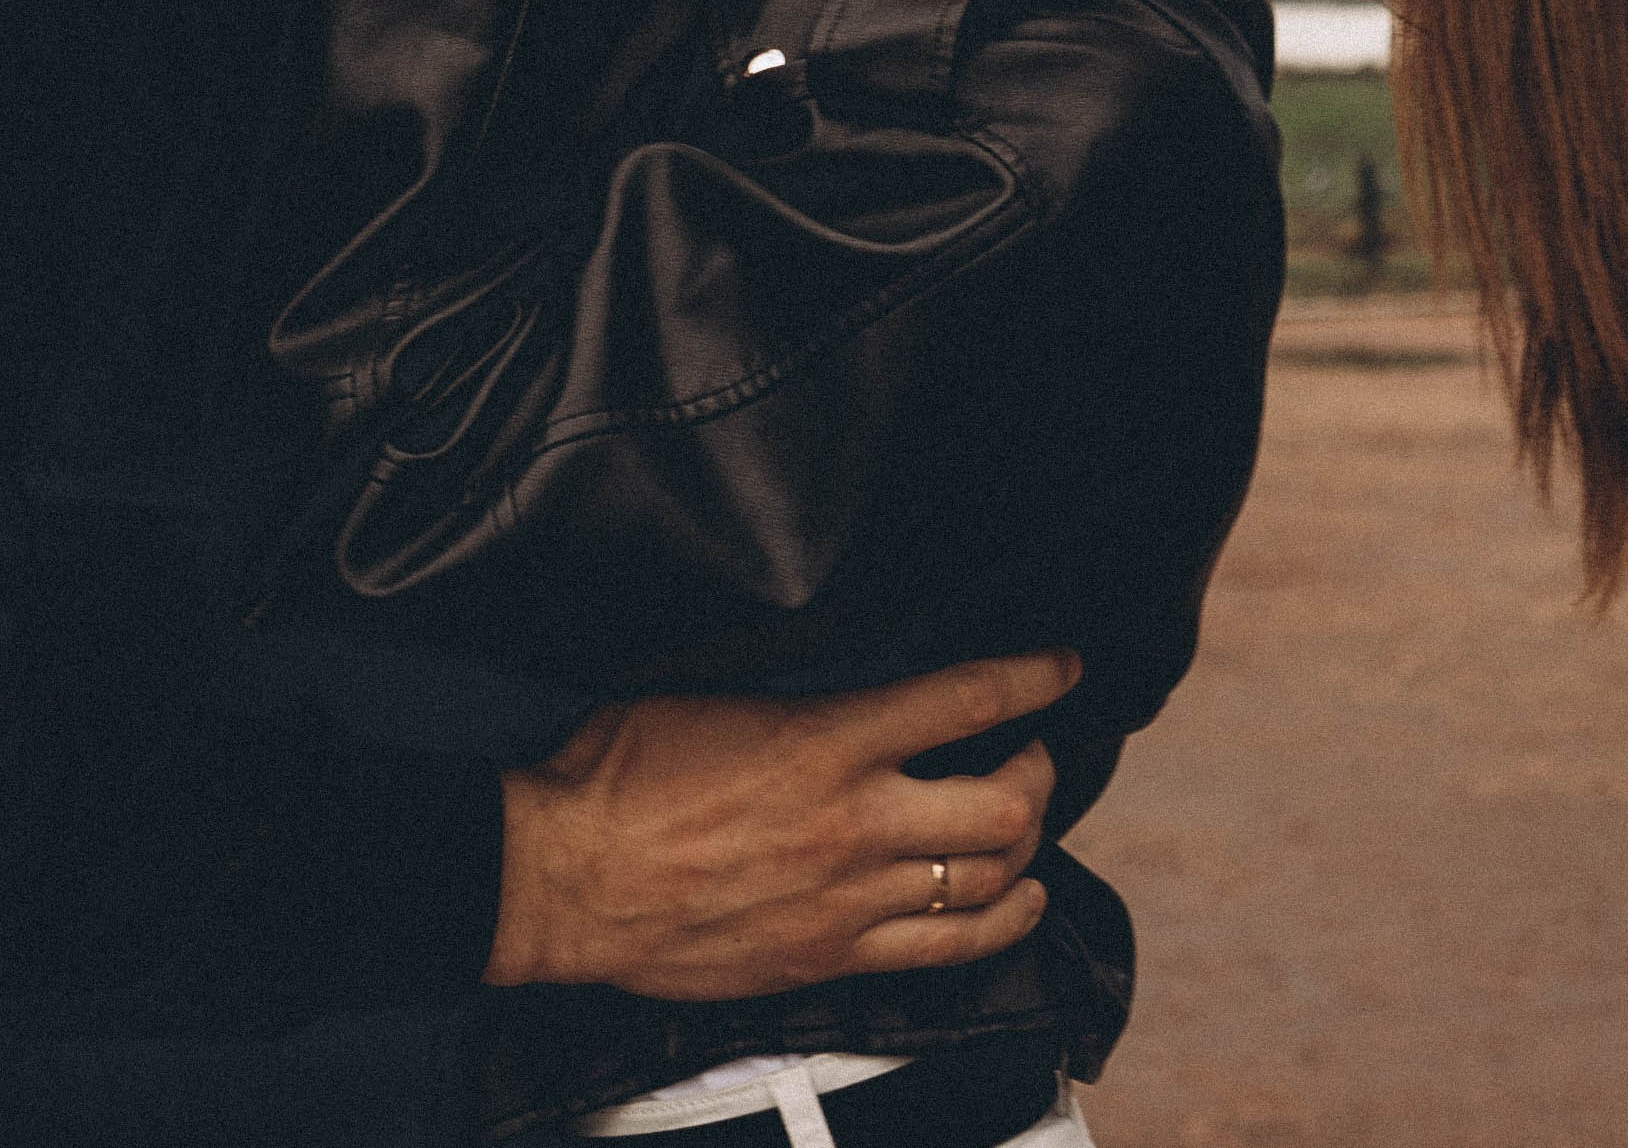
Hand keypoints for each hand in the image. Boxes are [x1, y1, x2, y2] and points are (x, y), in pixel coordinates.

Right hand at [487, 655, 1077, 999]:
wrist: (563, 875)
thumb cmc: (620, 776)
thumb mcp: (717, 695)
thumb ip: (799, 698)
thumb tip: (849, 682)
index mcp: (827, 739)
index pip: (964, 700)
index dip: (1031, 679)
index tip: (1065, 668)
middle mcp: (855, 820)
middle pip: (1003, 805)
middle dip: (1038, 774)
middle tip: (1034, 754)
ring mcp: (848, 900)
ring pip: (987, 881)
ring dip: (1025, 847)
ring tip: (1025, 824)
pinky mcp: (829, 958)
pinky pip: (946, 951)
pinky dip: (999, 924)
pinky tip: (1015, 903)